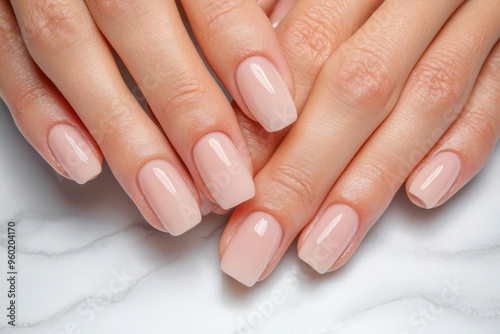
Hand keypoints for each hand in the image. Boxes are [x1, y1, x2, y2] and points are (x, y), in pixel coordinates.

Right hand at [0, 0, 296, 234]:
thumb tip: (278, 34)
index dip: (238, 46)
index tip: (275, 110)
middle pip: (135, 21)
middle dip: (183, 110)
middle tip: (226, 182)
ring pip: (68, 51)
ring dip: (121, 134)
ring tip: (168, 201)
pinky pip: (3, 58)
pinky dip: (41, 115)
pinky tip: (82, 164)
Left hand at [219, 0, 499, 285]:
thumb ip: (284, 19)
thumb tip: (238, 95)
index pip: (300, 54)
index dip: (260, 132)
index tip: (227, 196)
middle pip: (354, 89)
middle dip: (301, 177)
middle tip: (254, 245)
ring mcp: (474, 11)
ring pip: (424, 100)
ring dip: (369, 184)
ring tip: (321, 247)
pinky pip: (495, 93)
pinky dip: (463, 143)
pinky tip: (422, 194)